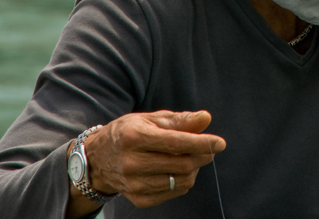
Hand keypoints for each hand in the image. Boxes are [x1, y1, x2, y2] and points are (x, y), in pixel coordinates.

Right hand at [82, 110, 225, 207]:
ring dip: (194, 169)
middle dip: (203, 156)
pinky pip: (173, 192)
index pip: (177, 143)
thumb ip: (179, 120)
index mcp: (135, 137)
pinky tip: (177, 169)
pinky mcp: (138, 199)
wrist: (98, 159)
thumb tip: (206, 118)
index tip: (220, 142)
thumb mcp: (150, 119)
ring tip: (190, 157)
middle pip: (182, 164)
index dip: (202, 143)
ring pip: (181, 181)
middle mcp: (132, 163)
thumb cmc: (128, 133)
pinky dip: (183, 181)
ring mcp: (134, 184)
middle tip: (209, 148)